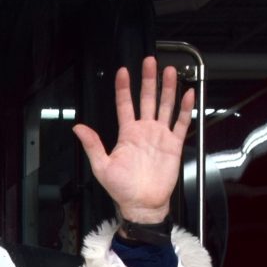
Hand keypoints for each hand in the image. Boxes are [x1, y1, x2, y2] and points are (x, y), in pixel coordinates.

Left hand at [72, 57, 193, 225]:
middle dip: (148, 80)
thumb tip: (78, 128)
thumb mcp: (101, 166)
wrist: (142, 204)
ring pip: (165, 106)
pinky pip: (181, 123)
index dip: (124, 88)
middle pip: (147, 99)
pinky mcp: (174, 144)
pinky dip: (185, 108)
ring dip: (167, 89)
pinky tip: (188, 94)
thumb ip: (92, 145)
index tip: (123, 72)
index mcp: (127, 134)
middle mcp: (144, 131)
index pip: (125, 105)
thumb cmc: (121, 189)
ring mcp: (160, 136)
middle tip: (150, 61)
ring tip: (168, 72)